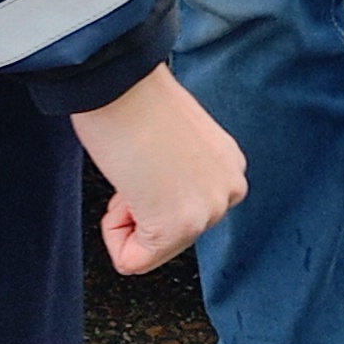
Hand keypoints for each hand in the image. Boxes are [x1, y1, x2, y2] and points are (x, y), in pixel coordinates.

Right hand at [68, 68, 245, 275]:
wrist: (119, 82)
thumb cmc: (132, 98)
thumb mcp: (176, 142)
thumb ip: (182, 171)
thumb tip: (161, 189)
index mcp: (228, 165)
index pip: (184, 210)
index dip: (149, 189)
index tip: (148, 154)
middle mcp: (228, 189)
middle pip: (169, 236)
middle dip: (141, 206)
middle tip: (138, 163)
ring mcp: (207, 211)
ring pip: (149, 248)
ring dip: (129, 215)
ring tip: (134, 170)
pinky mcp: (178, 227)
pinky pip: (132, 261)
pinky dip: (114, 232)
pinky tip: (126, 188)